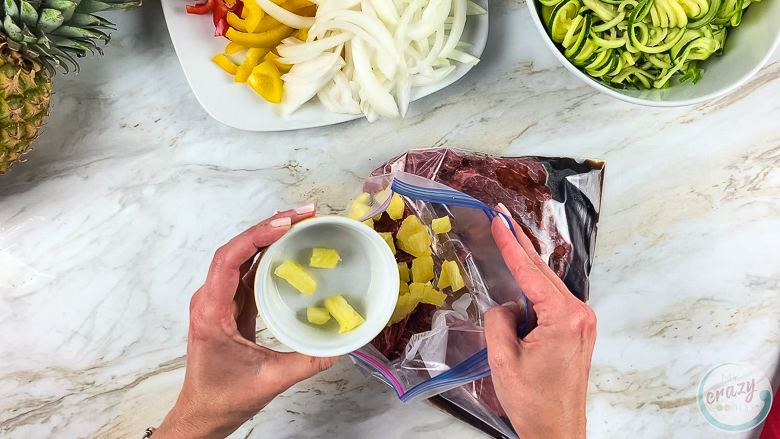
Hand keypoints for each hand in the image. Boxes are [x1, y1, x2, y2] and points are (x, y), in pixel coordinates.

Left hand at [155, 206, 337, 438]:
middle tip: (304, 214)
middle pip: (236, 249)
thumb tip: (340, 345)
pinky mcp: (229, 305)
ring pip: (241, 256)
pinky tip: (288, 247)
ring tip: (300, 222)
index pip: (228, 260)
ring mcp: (218, 300)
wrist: (203, 412)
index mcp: (212, 311)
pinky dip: (267, 254)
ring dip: (268, 236)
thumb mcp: (269, 381)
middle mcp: (211, 299)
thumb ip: (306, 362)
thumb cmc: (224, 398)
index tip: (284, 225)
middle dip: (268, 227)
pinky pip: (246, 271)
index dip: (255, 237)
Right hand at [485, 205, 596, 438]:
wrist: (557, 431)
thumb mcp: (503, 358)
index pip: (530, 272)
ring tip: (506, 243)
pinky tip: (518, 282)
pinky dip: (532, 290)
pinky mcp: (577, 330)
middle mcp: (579, 314)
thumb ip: (499, 319)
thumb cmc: (534, 403)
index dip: (510, 244)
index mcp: (564, 318)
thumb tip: (506, 305)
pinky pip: (550, 300)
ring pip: (546, 285)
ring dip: (524, 268)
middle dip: (519, 245)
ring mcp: (581, 322)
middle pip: (542, 271)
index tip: (499, 220)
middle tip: (501, 218)